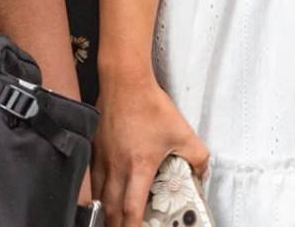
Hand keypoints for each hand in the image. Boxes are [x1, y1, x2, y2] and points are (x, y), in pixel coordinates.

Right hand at [94, 74, 208, 226]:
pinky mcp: (95, 149)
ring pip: (98, 195)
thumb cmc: (149, 104)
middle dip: (115, 225)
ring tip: (111, 220)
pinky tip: (101, 195)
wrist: (124, 81)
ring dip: (104, 211)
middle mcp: (117, 166)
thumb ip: (197, 156)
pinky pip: (92, 178)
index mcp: (139, 166)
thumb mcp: (182, 131)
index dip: (132, 226)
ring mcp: (102, 158)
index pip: (131, 207)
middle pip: (110, 208)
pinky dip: (96, 192)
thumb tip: (202, 172)